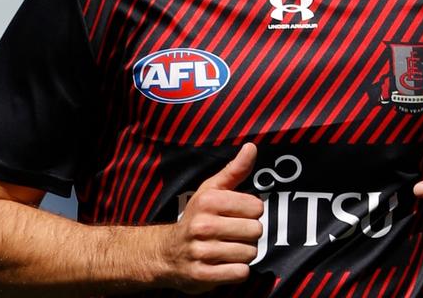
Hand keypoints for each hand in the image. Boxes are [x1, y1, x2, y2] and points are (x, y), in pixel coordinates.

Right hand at [159, 143, 263, 292]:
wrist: (166, 254)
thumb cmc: (197, 218)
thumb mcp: (211, 190)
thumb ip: (234, 170)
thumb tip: (251, 147)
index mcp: (208, 201)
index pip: (256, 207)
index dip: (250, 213)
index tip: (236, 216)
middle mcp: (203, 225)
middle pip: (255, 231)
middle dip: (248, 234)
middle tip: (231, 235)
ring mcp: (202, 252)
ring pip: (250, 253)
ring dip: (243, 254)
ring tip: (226, 249)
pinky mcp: (202, 275)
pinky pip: (240, 273)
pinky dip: (237, 271)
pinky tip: (224, 264)